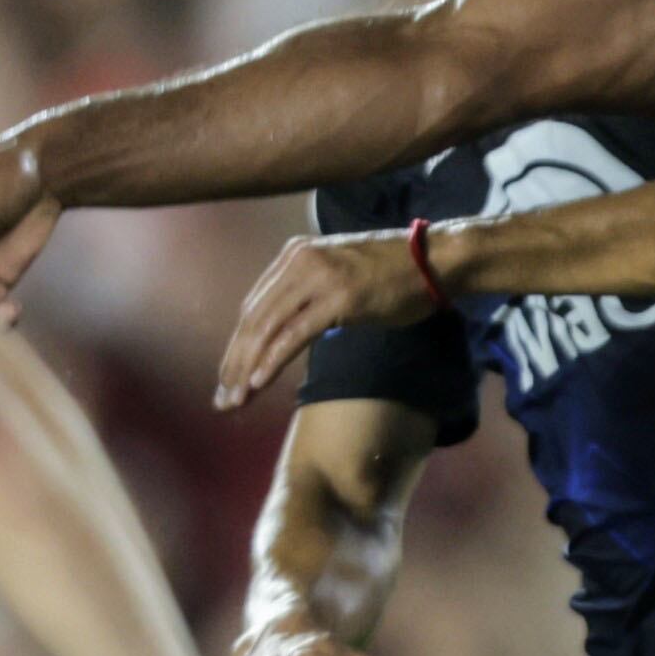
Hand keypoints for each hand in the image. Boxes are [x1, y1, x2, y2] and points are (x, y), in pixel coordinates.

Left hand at [218, 233, 434, 407]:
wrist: (432, 260)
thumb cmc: (392, 273)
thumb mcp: (337, 274)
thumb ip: (308, 294)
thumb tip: (287, 330)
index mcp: (293, 255)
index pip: (253, 307)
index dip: (237, 346)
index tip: (229, 379)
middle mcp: (299, 262)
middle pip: (253, 320)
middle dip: (234, 363)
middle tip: (222, 398)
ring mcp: (318, 278)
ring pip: (268, 329)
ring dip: (247, 369)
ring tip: (235, 400)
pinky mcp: (339, 298)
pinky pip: (294, 334)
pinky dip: (273, 361)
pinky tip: (258, 383)